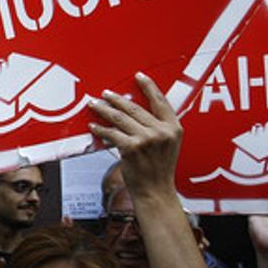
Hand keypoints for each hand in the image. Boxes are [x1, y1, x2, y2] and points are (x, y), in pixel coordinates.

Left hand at [88, 72, 180, 198]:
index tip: (138, 76)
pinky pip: (111, 133)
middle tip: (105, 94)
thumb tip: (134, 112)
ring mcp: (146, 139)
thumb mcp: (167, 145)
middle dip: (116, 99)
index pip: (161, 101)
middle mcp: (162, 131)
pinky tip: (93, 126)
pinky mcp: (131, 148)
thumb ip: (157, 128)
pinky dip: (100, 129)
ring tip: (94, 104)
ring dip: (104, 110)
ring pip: (120, 118)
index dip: (148, 87)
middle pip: (135, 108)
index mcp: (174, 128)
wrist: (155, 191)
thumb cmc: (159, 169)